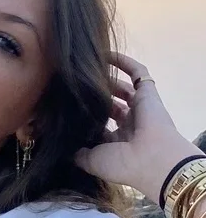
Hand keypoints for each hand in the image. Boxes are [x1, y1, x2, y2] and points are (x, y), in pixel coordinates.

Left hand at [75, 52, 202, 204]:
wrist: (152, 158)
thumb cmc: (123, 163)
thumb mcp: (93, 162)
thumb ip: (79, 154)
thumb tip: (65, 149)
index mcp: (119, 140)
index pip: (102, 124)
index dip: (88, 115)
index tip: (68, 105)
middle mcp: (130, 122)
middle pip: (111, 103)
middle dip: (96, 96)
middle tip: (75, 86)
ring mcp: (140, 106)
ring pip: (122, 87)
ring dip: (106, 79)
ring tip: (85, 71)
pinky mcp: (148, 92)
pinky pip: (137, 72)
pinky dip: (123, 61)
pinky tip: (105, 54)